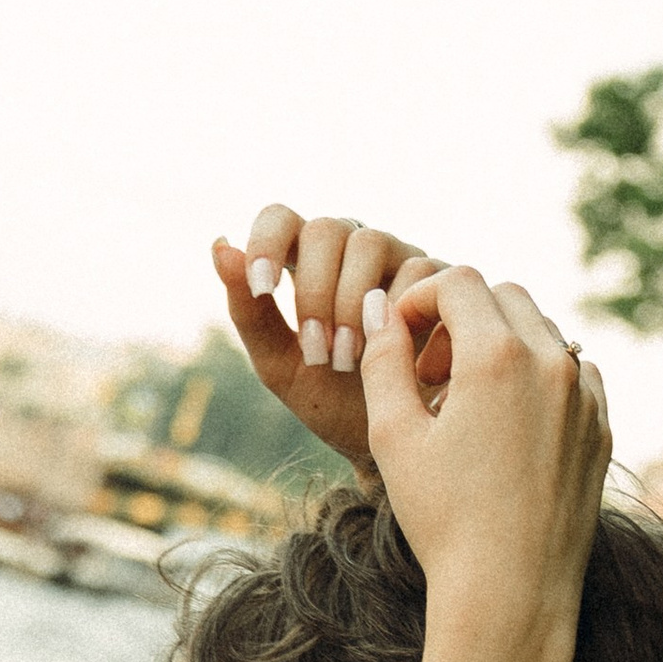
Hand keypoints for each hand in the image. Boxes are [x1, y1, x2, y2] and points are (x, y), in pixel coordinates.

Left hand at [212, 208, 448, 475]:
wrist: (392, 443)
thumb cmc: (330, 402)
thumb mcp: (280, 366)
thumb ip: (250, 311)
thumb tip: (220, 245)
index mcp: (307, 263)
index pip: (281, 217)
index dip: (267, 241)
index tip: (262, 287)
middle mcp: (354, 250)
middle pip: (328, 228)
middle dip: (315, 291)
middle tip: (317, 352)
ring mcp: (400, 259)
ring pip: (371, 242)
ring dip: (352, 304)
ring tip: (350, 362)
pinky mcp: (442, 280)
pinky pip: (419, 271)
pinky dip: (399, 315)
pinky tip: (394, 357)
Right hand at [358, 268, 608, 619]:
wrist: (512, 592)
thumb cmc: (444, 520)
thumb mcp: (393, 437)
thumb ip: (382, 361)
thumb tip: (382, 311)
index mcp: (497, 355)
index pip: (458, 281)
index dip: (420, 299)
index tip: (401, 338)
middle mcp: (552, 362)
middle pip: (504, 296)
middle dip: (462, 317)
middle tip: (431, 371)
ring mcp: (585, 395)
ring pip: (543, 332)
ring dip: (502, 345)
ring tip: (467, 401)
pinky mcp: (602, 427)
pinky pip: (574, 373)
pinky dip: (540, 378)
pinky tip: (509, 426)